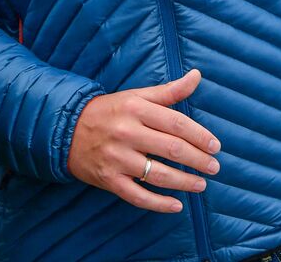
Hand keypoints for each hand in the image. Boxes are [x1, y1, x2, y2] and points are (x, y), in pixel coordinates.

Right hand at [68, 68, 220, 212]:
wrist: (65, 130)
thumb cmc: (110, 111)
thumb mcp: (137, 96)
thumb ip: (169, 91)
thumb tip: (197, 75)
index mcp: (136, 109)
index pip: (177, 123)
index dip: (200, 136)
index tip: (216, 146)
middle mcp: (127, 133)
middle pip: (172, 149)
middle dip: (198, 160)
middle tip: (215, 167)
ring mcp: (117, 158)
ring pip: (158, 174)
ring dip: (184, 182)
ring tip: (201, 185)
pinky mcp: (108, 180)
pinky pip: (137, 196)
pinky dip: (159, 203)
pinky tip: (177, 206)